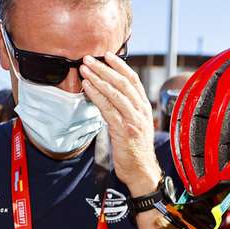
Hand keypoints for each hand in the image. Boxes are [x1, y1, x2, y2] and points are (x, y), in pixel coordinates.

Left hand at [80, 54, 159, 195]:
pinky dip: (97, 95)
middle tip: (89, 59)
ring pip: (116, 93)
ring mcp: (134, 121)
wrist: (141, 172)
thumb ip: (125, 109)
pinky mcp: (124, 130)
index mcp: (145, 108)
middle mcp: (141, 111)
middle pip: (123, 83)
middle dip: (104, 69)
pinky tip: (88, 88)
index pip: (133, 80)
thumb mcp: (134, 125)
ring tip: (85, 70)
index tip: (107, 55)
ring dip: (98, 79)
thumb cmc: (135, 150)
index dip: (120, 66)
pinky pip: (109, 109)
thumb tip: (108, 94)